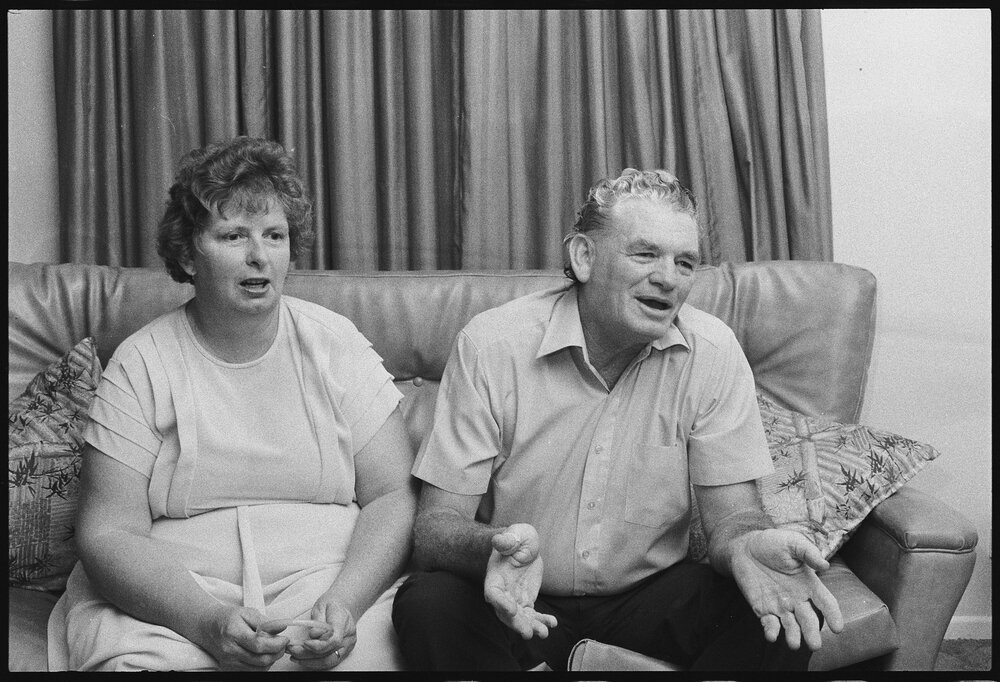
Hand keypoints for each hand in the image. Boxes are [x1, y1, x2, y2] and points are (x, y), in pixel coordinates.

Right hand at [197, 603, 288, 670]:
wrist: (208, 627)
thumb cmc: (228, 618)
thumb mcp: (248, 613)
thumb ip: (266, 622)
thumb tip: (283, 626)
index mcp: (233, 633)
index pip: (259, 645)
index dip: (276, 644)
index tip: (285, 639)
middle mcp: (229, 650)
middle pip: (260, 659)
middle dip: (277, 653)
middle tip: (282, 644)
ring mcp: (228, 662)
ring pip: (258, 668)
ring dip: (271, 660)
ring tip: (274, 648)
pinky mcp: (229, 668)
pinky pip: (252, 671)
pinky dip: (262, 665)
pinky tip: (263, 654)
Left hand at [285, 596, 356, 669]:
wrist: (342, 606)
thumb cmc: (331, 605)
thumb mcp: (321, 606)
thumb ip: (318, 620)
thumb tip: (313, 635)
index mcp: (344, 621)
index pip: (334, 639)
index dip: (319, 645)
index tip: (305, 643)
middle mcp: (348, 636)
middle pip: (330, 652)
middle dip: (308, 654)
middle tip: (292, 650)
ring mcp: (347, 645)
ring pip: (329, 661)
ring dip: (310, 661)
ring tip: (294, 656)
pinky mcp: (343, 652)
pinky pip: (329, 662)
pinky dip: (315, 663)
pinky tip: (302, 659)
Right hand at [483, 523, 557, 639]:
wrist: (525, 546)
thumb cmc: (517, 538)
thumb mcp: (515, 534)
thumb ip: (507, 539)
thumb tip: (498, 540)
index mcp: (495, 576)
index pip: (493, 593)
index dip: (500, 602)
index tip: (512, 610)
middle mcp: (503, 591)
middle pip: (505, 612)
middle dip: (516, 623)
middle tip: (527, 633)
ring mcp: (514, 598)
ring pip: (519, 618)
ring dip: (530, 626)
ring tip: (543, 633)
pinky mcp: (526, 601)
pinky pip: (532, 615)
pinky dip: (542, 620)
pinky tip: (552, 623)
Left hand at [730, 528, 843, 650]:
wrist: (746, 547)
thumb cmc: (773, 543)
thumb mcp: (793, 542)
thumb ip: (808, 552)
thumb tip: (824, 565)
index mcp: (809, 584)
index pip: (825, 602)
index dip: (833, 615)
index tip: (837, 628)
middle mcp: (797, 599)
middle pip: (808, 619)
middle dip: (812, 632)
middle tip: (815, 645)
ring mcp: (780, 606)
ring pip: (790, 626)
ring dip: (793, 636)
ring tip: (794, 644)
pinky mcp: (763, 609)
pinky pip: (769, 623)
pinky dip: (771, 631)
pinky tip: (771, 635)